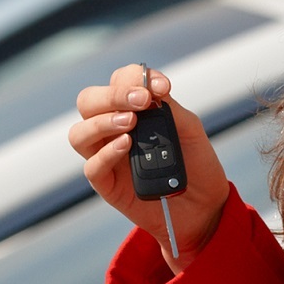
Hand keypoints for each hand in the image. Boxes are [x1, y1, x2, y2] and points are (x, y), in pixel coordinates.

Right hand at [69, 63, 231, 271]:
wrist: (204, 205)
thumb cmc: (195, 163)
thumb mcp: (189, 129)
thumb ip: (168, 107)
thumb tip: (150, 88)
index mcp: (131, 109)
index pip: (118, 81)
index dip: (134, 77)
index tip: (162, 87)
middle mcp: (112, 128)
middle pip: (88, 102)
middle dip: (112, 95)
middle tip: (141, 101)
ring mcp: (106, 156)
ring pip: (79, 133)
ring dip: (102, 121)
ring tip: (130, 122)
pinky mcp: (107, 184)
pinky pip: (92, 167)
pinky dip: (107, 153)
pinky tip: (127, 145)